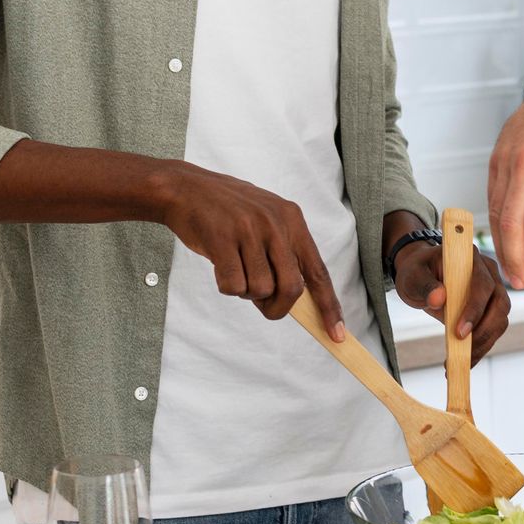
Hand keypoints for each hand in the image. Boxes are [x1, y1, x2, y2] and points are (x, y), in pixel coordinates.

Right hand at [153, 161, 346, 336]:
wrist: (187, 189)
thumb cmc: (229, 213)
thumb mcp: (267, 220)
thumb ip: (285, 253)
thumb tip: (297, 298)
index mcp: (293, 220)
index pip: (318, 272)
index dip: (329, 305)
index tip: (337, 334)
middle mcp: (276, 224)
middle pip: (291, 288)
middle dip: (277, 307)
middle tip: (262, 305)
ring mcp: (249, 230)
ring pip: (260, 289)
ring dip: (246, 292)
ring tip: (235, 269)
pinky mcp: (222, 238)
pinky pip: (232, 285)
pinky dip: (226, 286)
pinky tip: (220, 264)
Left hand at [392, 240, 512, 359]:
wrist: (423, 275)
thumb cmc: (418, 271)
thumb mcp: (413, 275)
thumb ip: (424, 285)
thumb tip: (438, 299)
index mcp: (471, 259)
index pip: (482, 284)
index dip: (475, 309)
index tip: (459, 332)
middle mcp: (489, 273)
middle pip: (500, 304)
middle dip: (483, 332)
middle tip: (462, 354)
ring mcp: (494, 290)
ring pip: (500, 320)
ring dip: (484, 343)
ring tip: (462, 361)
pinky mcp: (491, 307)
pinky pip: (493, 329)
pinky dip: (482, 346)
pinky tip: (465, 359)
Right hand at [488, 61, 523, 287]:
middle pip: (512, 226)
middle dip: (516, 261)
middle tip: (522, 282)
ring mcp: (508, 160)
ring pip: (497, 214)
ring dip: (503, 246)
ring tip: (513, 267)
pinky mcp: (496, 157)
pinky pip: (493, 196)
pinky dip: (497, 222)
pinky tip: (505, 238)